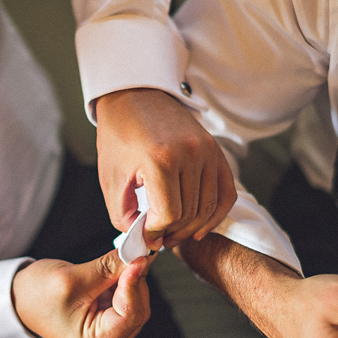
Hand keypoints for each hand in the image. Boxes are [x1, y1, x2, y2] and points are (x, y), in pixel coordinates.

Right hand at [11, 249, 151, 337]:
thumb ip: (110, 268)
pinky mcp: (110, 328)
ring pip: (136, 306)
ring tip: (113, 266)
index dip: (135, 284)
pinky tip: (111, 275)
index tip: (138, 258)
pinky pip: (128, 304)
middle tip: (130, 254)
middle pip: (137, 311)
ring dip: (129, 283)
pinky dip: (124, 286)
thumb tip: (139, 257)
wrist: (21, 299)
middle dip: (134, 282)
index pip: (130, 315)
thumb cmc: (37, 294)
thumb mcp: (74, 278)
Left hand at [95, 88, 235, 247]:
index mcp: (160, 159)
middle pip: (189, 214)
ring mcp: (207, 151)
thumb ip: (123, 214)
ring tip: (173, 233)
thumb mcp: (111, 177)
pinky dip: (216, 214)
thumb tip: (143, 241)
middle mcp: (189, 154)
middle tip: (158, 238)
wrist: (135, 97)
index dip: (155, 233)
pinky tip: (200, 228)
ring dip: (191, 228)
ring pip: (207, 208)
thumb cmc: (120, 134)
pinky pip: (226, 192)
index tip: (146, 236)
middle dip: (172, 233)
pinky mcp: (216, 150)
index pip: (168, 215)